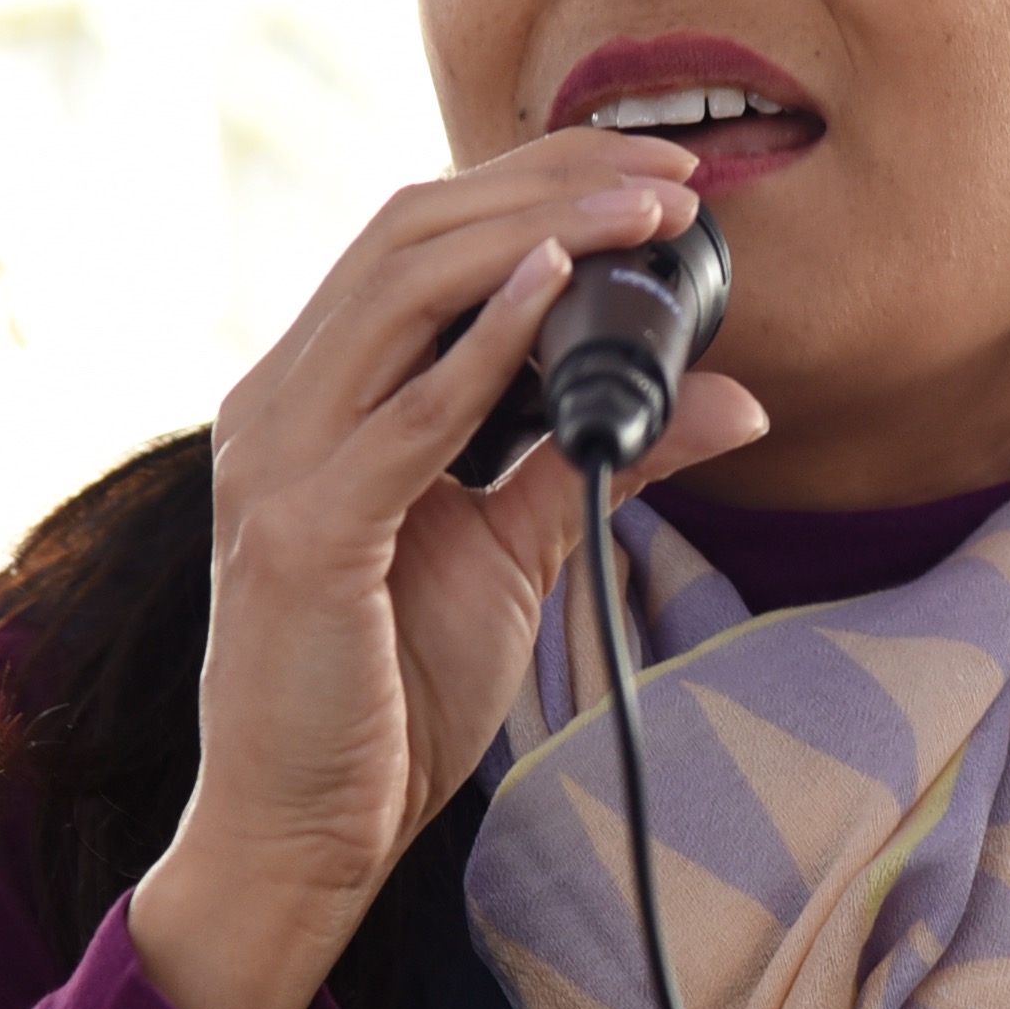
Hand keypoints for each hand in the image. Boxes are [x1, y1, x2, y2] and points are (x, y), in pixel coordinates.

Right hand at [126, 131, 764, 1008]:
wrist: (302, 834)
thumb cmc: (390, 696)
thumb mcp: (514, 551)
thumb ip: (600, 457)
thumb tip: (732, 397)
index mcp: (313, 392)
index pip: (416, 238)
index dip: (536, 183)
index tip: (658, 174)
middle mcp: (277, 403)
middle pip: (408, 234)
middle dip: (550, 184)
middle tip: (674, 175)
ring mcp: (276, 462)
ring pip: (402, 291)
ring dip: (537, 235)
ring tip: (644, 216)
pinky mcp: (301, 534)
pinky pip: (404, 415)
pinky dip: (485, 343)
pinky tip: (558, 292)